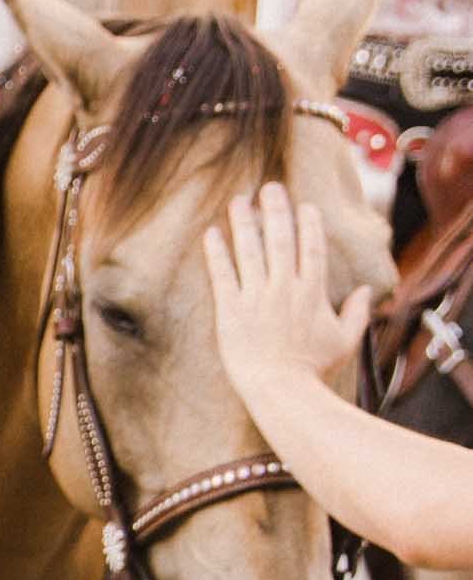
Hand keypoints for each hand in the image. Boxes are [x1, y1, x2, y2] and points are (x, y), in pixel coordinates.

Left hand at [205, 183, 370, 411]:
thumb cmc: (314, 371)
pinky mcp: (230, 311)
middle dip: (275, 209)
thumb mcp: (345, 341)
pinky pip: (222, 275)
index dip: (308, 224)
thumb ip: (357, 313)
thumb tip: (367, 290)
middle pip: (280, 239)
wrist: (282, 392)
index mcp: (313, 293)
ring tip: (238, 201)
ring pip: (249, 251)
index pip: (312, 248)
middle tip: (269, 187)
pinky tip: (211, 233)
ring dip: (243, 223)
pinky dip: (216, 253)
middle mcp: (285, 288)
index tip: (304, 204)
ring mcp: (256, 298)